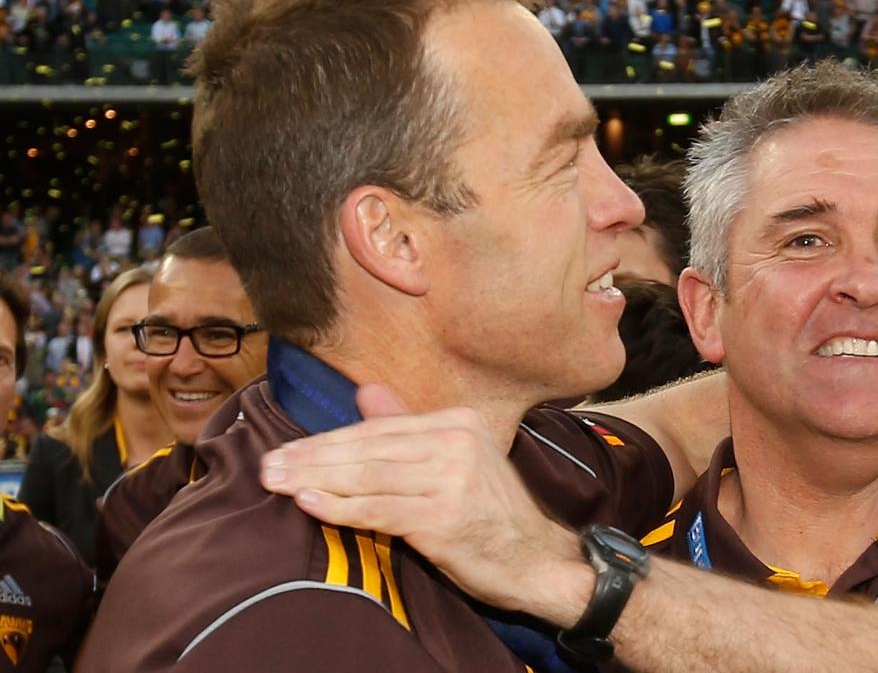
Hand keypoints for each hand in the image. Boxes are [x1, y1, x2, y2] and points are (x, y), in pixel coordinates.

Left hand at [259, 385, 592, 620]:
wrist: (536, 560)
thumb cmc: (488, 515)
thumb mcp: (453, 462)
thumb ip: (407, 428)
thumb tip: (365, 392)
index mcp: (457, 422)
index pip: (378, 430)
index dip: (326, 441)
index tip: (285, 451)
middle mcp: (457, 442)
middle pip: (368, 449)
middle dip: (312, 458)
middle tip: (268, 467)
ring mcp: (454, 478)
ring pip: (368, 476)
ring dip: (316, 481)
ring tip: (277, 484)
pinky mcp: (446, 516)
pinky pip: (381, 509)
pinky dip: (341, 507)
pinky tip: (309, 504)